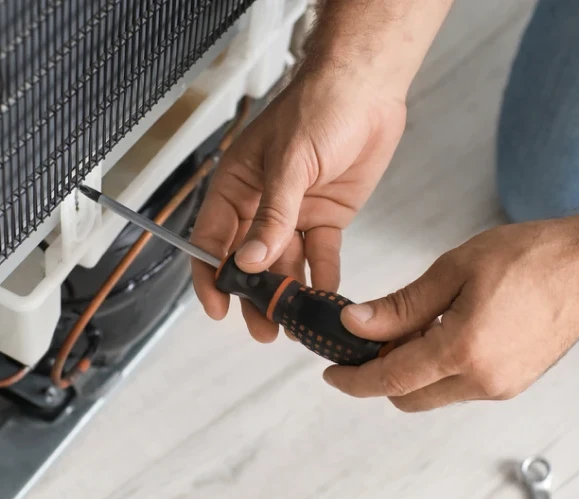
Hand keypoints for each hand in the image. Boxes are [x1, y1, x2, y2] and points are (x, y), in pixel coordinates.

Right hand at [190, 67, 406, 341]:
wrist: (367, 89)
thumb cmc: (318, 108)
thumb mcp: (289, 163)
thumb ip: (272, 217)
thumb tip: (248, 263)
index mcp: (236, 187)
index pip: (212, 240)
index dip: (211, 277)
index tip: (218, 309)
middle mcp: (261, 205)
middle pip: (249, 262)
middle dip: (254, 298)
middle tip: (263, 330)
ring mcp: (294, 214)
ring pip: (285, 265)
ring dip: (289, 295)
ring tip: (294, 326)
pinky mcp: (327, 218)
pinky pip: (321, 255)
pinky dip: (323, 278)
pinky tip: (325, 301)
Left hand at [322, 218, 578, 411]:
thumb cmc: (531, 258)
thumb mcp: (454, 270)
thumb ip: (401, 306)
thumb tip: (356, 325)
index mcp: (463, 350)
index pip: (390, 379)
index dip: (353, 379)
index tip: (331, 374)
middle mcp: (483, 380)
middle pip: (408, 397)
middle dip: (380, 376)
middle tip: (369, 338)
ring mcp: (501, 387)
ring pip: (433, 394)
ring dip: (412, 371)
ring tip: (413, 326)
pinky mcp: (513, 384)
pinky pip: (459, 387)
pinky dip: (439, 369)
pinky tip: (444, 332)